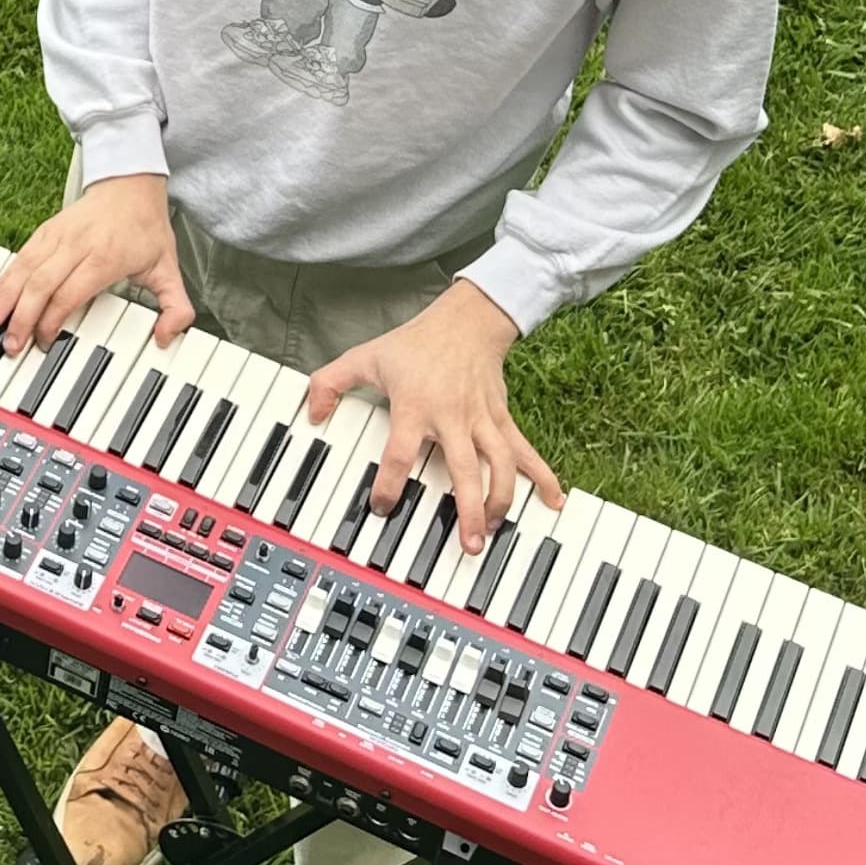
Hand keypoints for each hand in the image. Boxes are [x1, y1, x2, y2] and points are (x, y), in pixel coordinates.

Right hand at [0, 172, 194, 358]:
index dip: (53, 320)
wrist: (130, 183)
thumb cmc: (146, 228)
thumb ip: (176, 307)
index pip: (70, 293)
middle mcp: (77, 245)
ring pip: (24, 268)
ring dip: (6, 297)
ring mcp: (58, 235)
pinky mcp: (45, 230)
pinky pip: (20, 256)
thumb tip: (167, 337)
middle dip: (23, 316)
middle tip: (12, 343)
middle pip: (41, 284)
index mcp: (105, 258)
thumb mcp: (169, 268)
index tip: (46, 341)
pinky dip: (6, 278)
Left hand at [304, 278, 562, 560]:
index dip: (391, 484)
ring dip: (500, 501)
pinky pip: (525, 451)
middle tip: (466, 544)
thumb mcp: (365, 356)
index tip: (383, 508)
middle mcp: (452, 418)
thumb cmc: (415, 343)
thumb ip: (330, 383)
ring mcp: (482, 421)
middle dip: (466, 509)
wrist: (466, 320)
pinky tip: (554, 500)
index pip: (400, 454)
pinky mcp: (502, 420)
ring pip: (500, 466)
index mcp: (416, 407)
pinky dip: (543, 476)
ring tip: (493, 531)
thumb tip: (312, 412)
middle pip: (463, 470)